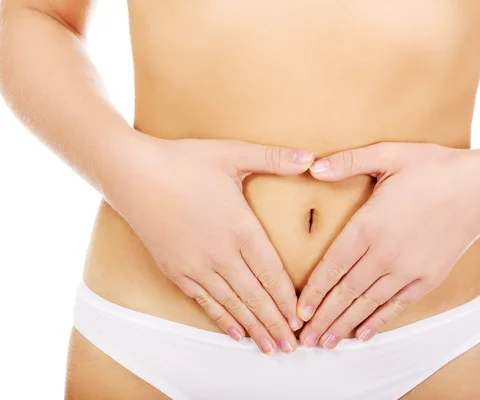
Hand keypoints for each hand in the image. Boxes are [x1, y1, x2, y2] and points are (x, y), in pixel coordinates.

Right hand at [106, 135, 313, 354]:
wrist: (131, 173)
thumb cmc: (183, 161)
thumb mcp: (232, 153)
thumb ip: (274, 158)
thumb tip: (313, 157)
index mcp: (240, 227)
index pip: (272, 273)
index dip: (287, 300)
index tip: (300, 320)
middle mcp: (220, 254)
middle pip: (255, 297)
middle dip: (276, 324)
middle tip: (293, 347)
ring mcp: (196, 266)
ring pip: (232, 305)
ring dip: (253, 329)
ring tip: (270, 348)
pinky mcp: (176, 271)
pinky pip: (204, 302)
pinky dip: (222, 320)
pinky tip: (235, 333)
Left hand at [297, 142, 479, 348]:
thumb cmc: (433, 167)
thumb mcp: (389, 154)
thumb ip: (348, 161)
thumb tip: (312, 166)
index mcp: (370, 224)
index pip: (333, 266)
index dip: (313, 292)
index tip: (298, 311)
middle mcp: (386, 253)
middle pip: (346, 292)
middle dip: (322, 318)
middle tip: (304, 340)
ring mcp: (409, 269)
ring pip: (368, 303)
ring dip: (344, 325)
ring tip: (325, 344)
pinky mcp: (428, 278)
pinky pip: (397, 305)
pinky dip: (378, 321)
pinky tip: (363, 335)